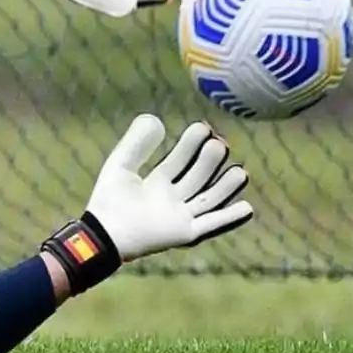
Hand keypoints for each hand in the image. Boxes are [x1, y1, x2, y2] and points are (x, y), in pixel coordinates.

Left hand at [41, 114, 253, 293]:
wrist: (105, 232)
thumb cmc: (109, 200)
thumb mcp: (121, 164)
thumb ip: (137, 142)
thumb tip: (155, 118)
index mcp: (156, 183)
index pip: (179, 160)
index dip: (190, 144)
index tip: (203, 127)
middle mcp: (171, 199)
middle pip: (197, 177)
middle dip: (209, 161)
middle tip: (220, 143)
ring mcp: (179, 217)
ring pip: (209, 199)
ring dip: (225, 187)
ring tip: (241, 171)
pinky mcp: (184, 233)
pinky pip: (211, 225)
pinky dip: (229, 218)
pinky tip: (247, 207)